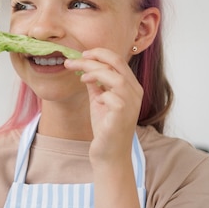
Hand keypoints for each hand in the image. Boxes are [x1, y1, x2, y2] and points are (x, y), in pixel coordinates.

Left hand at [64, 48, 142, 165]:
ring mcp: (131, 104)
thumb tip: (85, 68)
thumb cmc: (105, 127)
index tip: (81, 55)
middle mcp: (135, 92)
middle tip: (74, 61)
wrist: (108, 154)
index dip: (99, 53)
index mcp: (131, 86)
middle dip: (93, 58)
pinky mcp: (123, 115)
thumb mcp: (99, 100)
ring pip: (115, 77)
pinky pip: (112, 96)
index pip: (118, 60)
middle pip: (116, 63)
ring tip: (81, 77)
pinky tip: (96, 99)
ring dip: (94, 72)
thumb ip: (96, 84)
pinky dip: (101, 93)